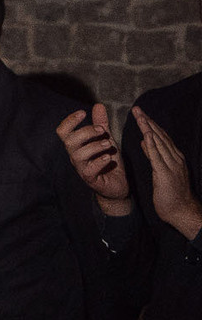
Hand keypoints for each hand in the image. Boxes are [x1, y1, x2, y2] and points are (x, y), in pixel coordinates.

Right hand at [58, 106, 132, 207]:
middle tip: (103, 130)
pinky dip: (99, 161)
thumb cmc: (108, 162)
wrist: (117, 185)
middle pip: (69, 141)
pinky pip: (89, 170)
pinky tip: (109, 158)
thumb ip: (101, 124)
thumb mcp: (107, 139)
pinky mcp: (91, 179)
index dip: (70, 121)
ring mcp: (82, 168)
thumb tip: (98, 105)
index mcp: (77, 146)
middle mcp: (76, 157)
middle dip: (86, 132)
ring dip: (95, 146)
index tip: (83, 112)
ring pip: (78, 155)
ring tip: (109, 144)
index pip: (63, 132)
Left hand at [133, 106, 198, 232]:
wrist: (181, 210)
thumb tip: (145, 141)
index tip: (141, 114)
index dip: (150, 124)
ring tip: (139, 117)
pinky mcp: (165, 173)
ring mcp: (171, 165)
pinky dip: (151, 145)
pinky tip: (145, 136)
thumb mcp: (161, 171)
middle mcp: (174, 158)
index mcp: (173, 157)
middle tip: (137, 109)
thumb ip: (154, 156)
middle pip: (159, 136)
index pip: (160, 137)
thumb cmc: (171, 193)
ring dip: (148, 129)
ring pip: (158, 143)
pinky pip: (157, 157)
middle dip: (148, 122)